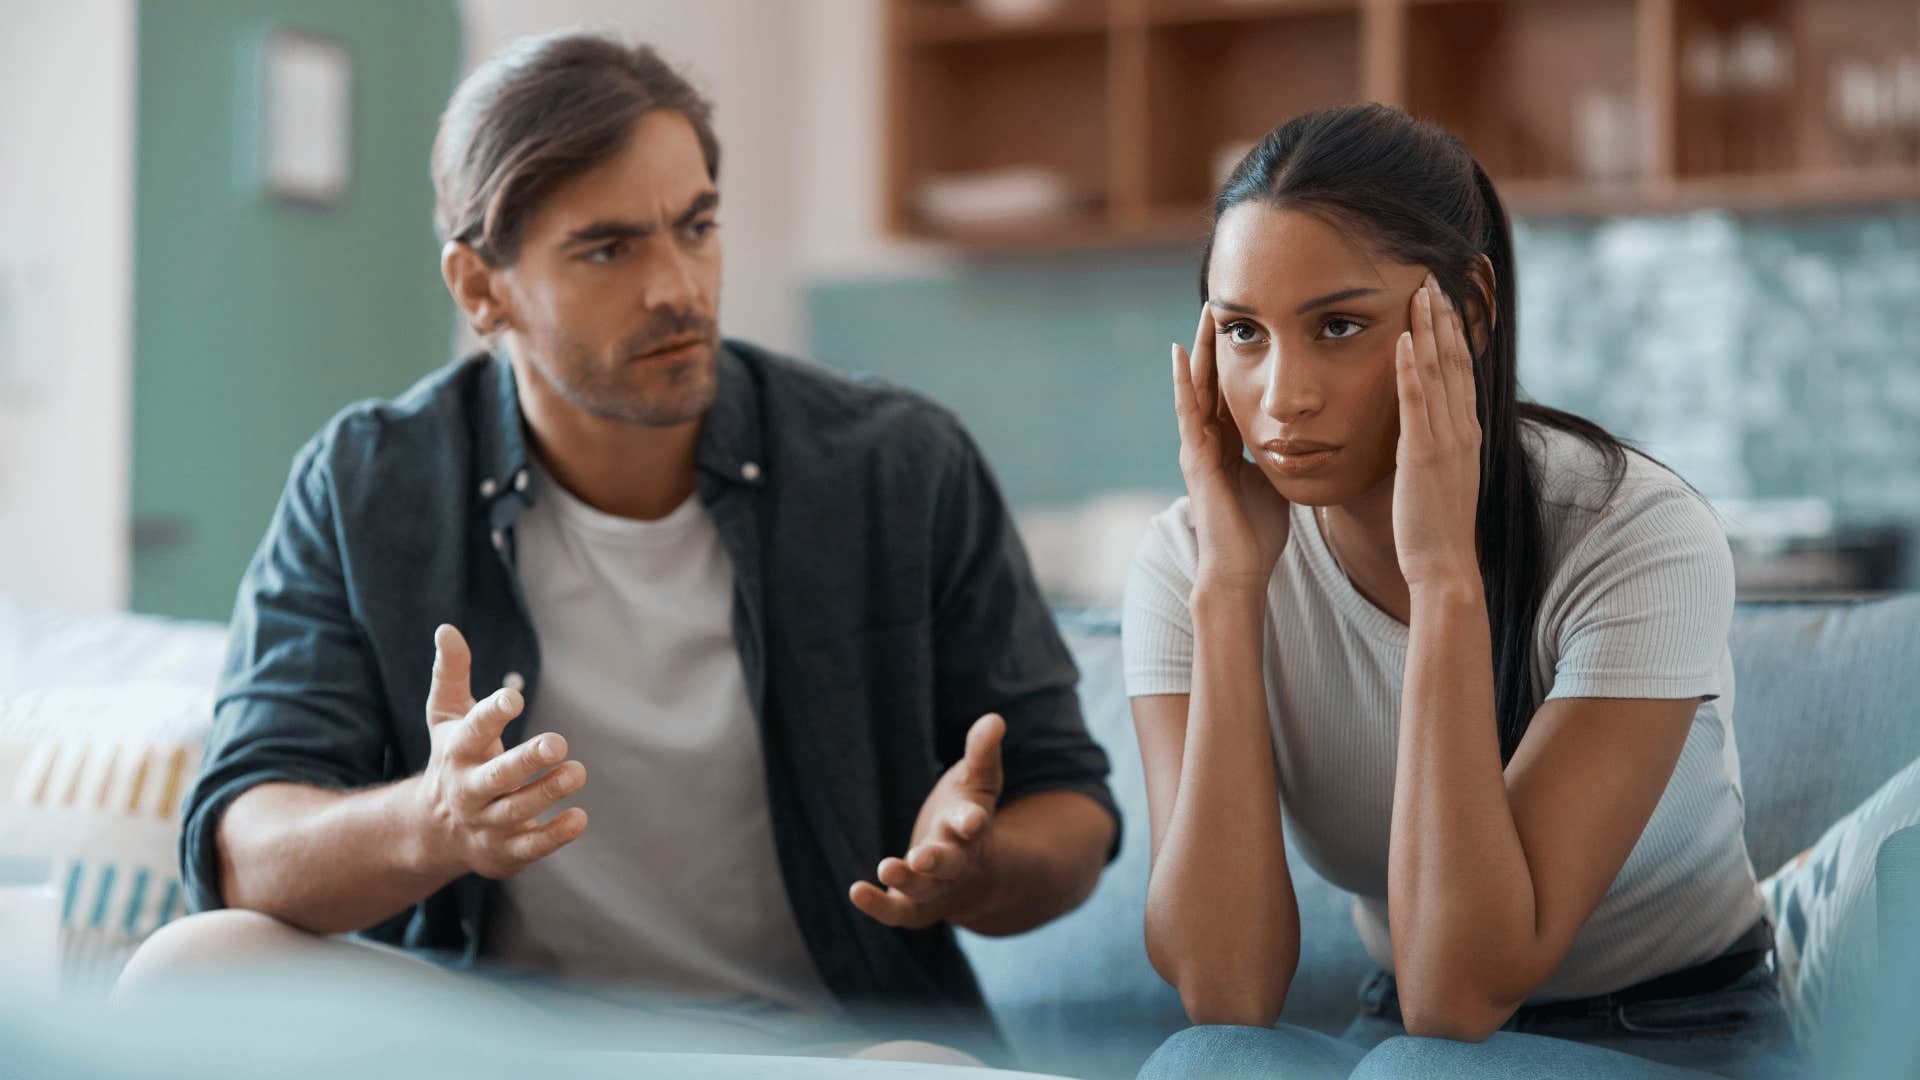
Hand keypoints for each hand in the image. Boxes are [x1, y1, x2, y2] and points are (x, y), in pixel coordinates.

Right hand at [414, 624, 587, 878]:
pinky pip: (530, 847)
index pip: (472, 731)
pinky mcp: (504, 851)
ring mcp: (486, 823)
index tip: (514, 697)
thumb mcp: (447, 717)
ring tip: (576, 771)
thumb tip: (447, 628)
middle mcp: (469, 790)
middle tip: (559, 742)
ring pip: (517, 811)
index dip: (491, 714)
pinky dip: (554, 834)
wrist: (433, 831)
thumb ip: (452, 674)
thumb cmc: (453, 759)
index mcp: (457, 753)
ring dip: (547, 792)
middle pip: (496, 778)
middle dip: (526, 762)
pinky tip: (579, 817)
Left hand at [849, 713, 1004, 930]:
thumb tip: (995, 718)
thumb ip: (982, 753)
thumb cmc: (965, 815)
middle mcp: (957, 861)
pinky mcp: (913, 905)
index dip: (972, 821)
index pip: (974, 824)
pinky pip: (897, 911)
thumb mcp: (976, 782)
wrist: (971, 873)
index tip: (971, 820)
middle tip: (921, 856)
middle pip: (950, 864)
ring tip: (885, 867)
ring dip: (907, 880)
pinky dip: (878, 906)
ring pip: (924, 890)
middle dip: (938, 861)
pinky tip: (856, 891)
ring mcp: (935, 887)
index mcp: (972, 829)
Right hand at [1173, 304, 1291, 594]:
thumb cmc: (1259, 532)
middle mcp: (1208, 441)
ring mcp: (1197, 448)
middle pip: (1210, 381)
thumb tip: (1306, 437)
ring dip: (1199, 351)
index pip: (1229, 391)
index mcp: (1228, 446)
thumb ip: (1281, 455)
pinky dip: (1183, 381)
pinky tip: (1181, 353)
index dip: (1234, 357)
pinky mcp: (1196, 458)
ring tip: (1204, 314)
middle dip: (1214, 344)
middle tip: (1220, 303)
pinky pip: (1188, 412)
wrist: (1241, 567)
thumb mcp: (1276, 480)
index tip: (1246, 324)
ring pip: (1196, 388)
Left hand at [1392, 272, 1482, 590]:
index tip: (1444, 298)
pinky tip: (1405, 339)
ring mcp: (1445, 439)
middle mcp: (1462, 428)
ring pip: (1440, 372)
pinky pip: (1417, 403)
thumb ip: (1432, 442)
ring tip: (1420, 291)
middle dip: (1444, 316)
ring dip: (1430, 328)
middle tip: (1433, 277)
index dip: (1454, 332)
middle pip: (1455, 360)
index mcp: (1465, 431)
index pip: (1461, 369)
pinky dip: (1412, 368)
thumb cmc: (1434, 524)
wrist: (1443, 564)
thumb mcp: (1437, 473)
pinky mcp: (1423, 453)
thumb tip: (1419, 425)